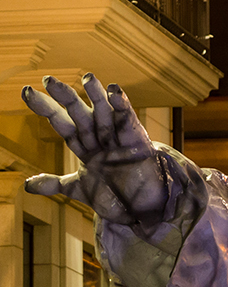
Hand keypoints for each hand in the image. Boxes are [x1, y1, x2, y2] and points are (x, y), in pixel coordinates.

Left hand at [21, 75, 169, 225]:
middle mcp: (99, 138)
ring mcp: (117, 138)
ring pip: (103, 112)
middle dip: (64, 96)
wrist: (142, 208)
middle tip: (48, 79)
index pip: (62, 123)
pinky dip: (122, 106)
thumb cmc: (115, 196)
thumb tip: (27, 185)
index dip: (46, 107)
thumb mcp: (80, 189)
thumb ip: (56, 184)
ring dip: (95, 94)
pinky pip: (128, 120)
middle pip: (79, 113)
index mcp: (84, 146)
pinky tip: (114, 91)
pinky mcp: (137, 141)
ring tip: (87, 78)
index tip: (27, 92)